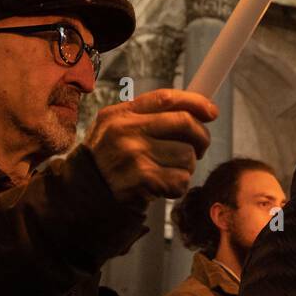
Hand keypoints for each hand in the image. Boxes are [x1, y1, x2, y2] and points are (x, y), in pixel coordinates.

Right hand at [84, 89, 217, 204]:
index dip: (195, 102)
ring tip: (169, 171)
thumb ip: (148, 117)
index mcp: (120, 114)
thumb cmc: (109, 162)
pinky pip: (181, 179)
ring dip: (186, 166)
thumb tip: (197, 111)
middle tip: (199, 148)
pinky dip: (178, 185)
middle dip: (201, 137)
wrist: (84, 197)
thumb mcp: (116, 130)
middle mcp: (126, 131)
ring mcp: (134, 155)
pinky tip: (163, 187)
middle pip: (184, 123)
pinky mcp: (143, 179)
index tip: (212, 111)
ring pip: (187, 155)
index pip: (165, 98)